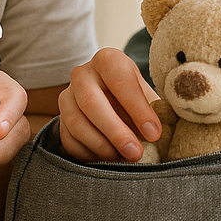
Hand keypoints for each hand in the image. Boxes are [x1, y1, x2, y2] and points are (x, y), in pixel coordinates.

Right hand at [57, 47, 161, 161]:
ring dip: (101, 146)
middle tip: (135, 153)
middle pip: (91, 102)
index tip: (153, 134)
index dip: (138, 109)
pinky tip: (106, 160)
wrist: (113, 100)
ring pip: (76, 123)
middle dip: (115, 132)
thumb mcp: (148, 96)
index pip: (120, 80)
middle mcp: (82, 74)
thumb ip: (155, 111)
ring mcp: (67, 96)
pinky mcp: (60, 119)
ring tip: (122, 159)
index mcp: (108, 60)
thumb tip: (160, 135)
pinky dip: (87, 154)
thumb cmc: (135, 98)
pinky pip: (68, 139)